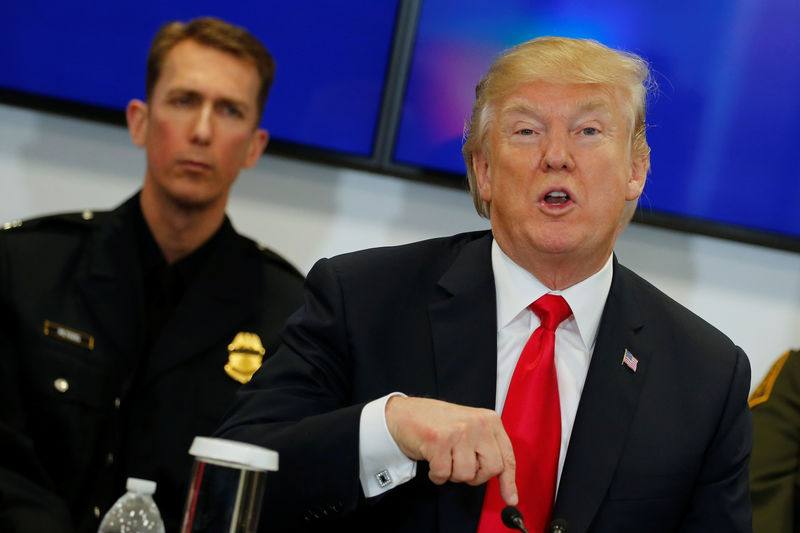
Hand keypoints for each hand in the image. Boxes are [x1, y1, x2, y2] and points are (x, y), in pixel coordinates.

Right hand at [385, 396, 517, 505]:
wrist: (404, 413)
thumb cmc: (437, 424)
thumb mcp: (470, 429)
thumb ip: (487, 450)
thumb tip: (506, 488)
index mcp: (489, 420)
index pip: (507, 456)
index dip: (508, 481)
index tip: (510, 498)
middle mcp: (478, 423)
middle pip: (491, 469)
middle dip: (475, 476)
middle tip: (461, 466)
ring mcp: (458, 431)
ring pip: (466, 474)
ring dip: (453, 474)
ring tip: (444, 457)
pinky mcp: (439, 441)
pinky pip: (444, 474)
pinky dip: (437, 475)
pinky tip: (432, 459)